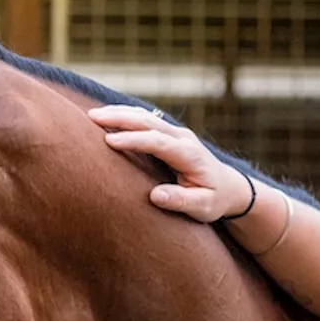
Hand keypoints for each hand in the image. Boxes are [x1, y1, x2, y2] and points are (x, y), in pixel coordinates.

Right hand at [87, 105, 252, 223]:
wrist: (227, 187)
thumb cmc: (213, 200)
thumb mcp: (202, 207)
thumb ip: (181, 201)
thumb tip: (155, 196)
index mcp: (189, 154)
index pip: (158, 142)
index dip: (133, 140)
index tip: (108, 141)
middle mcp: (182, 138)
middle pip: (148, 122)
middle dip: (120, 118)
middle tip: (91, 117)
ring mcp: (175, 133)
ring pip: (145, 117)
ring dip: (119, 113)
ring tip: (92, 114)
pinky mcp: (168, 134)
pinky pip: (145, 120)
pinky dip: (125, 116)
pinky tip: (108, 115)